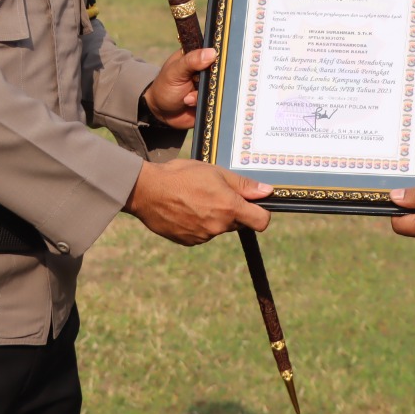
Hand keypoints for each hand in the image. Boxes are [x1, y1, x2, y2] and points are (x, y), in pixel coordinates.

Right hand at [124, 159, 271, 244]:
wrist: (147, 190)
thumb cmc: (182, 176)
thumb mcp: (215, 172)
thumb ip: (243, 184)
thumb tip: (267, 191)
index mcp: (229, 208)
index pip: (261, 221)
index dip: (261, 213)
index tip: (253, 205)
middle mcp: (219, 226)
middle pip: (238, 223)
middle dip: (232, 210)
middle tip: (214, 193)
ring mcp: (203, 236)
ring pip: (219, 227)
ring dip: (213, 216)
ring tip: (194, 199)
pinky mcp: (189, 241)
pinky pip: (202, 234)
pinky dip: (198, 224)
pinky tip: (185, 209)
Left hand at [143, 48, 214, 128]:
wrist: (161, 113)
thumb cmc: (165, 87)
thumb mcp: (175, 72)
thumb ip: (191, 61)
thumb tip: (212, 52)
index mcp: (196, 57)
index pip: (213, 51)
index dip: (216, 57)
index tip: (210, 66)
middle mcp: (205, 70)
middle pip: (220, 71)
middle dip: (210, 80)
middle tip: (194, 84)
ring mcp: (209, 85)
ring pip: (219, 87)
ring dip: (202, 94)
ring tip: (186, 98)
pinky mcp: (211, 99)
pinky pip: (216, 100)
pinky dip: (204, 103)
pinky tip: (190, 104)